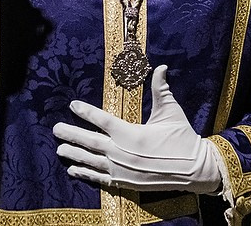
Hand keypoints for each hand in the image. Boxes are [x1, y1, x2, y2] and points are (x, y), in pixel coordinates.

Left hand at [52, 65, 221, 193]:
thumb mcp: (171, 111)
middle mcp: (122, 153)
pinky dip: (86, 174)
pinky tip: (74, 171)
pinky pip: (100, 178)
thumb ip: (161, 89)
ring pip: (91, 161)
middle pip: (89, 142)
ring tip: (60, 149)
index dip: (86, 112)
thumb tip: (161, 67)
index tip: (73, 105)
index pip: (103, 120)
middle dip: (71, 134)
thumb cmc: (183, 138)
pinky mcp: (126, 183)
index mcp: (132, 134)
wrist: (196, 170)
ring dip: (74, 155)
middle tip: (55, 129)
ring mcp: (122, 170)